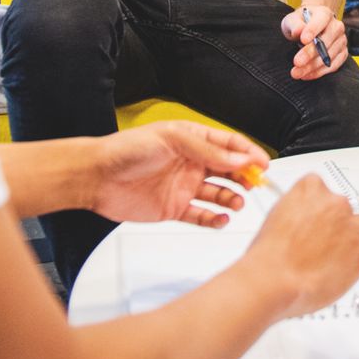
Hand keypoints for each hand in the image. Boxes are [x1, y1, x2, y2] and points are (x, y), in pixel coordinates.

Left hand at [86, 122, 268, 227]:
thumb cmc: (127, 150)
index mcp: (192, 139)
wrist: (96, 177)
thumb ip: (207, 150)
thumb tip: (239, 157)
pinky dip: (213, 219)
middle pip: (228, 170)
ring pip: (218, 194)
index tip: (263, 163)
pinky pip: (200, 215)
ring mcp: (184, 186)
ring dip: (232, 198)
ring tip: (237, 203)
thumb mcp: (172, 140)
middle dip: (245, 176)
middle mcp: (191, 163)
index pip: (229, 144)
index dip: (248, 153)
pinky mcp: (174, 208)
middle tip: (254, 184)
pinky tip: (221, 219)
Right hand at [245, 174, 358, 316]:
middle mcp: (334, 203)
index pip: (322, 187)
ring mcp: (351, 227)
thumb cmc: (269, 255)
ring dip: (357, 236)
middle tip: (326, 242)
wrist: (272, 279)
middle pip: (345, 208)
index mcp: (310, 189)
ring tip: (347, 252)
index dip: (320, 206)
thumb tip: (301, 222)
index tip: (318, 216)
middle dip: (338, 223)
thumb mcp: (275, 218)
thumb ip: (295, 212)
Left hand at [281, 5, 348, 78]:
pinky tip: (306, 75)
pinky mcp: (343, 53)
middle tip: (296, 62)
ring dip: (312, 67)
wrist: (310, 28)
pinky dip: (319, 72)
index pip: (321, 20)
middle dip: (310, 53)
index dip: (312, 30)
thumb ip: (294, 24)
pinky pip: (334, 65)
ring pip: (329, 56)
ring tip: (296, 73)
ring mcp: (341, 40)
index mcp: (324, 13)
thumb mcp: (292, 20)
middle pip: (326, 41)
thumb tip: (298, 31)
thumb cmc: (300, 23)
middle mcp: (337, 26)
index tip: (303, 40)